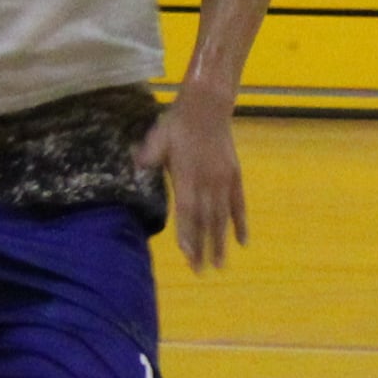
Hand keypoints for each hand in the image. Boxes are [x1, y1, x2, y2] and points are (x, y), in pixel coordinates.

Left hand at [141, 90, 248, 269]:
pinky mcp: (234, 176)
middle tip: (200, 271)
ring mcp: (223, 181)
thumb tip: (134, 165)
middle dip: (202, 247)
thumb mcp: (157, 137)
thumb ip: (148, 156)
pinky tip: (242, 242)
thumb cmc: (178, 123)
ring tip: (220, 265)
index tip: (187, 254)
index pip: (187, 210)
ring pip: (222, 217)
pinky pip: (239, 205)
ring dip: (221, 242)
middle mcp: (208, 182)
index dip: (187, 232)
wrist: (208, 107)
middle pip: (205, 220)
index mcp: (187, 175)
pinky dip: (241, 223)